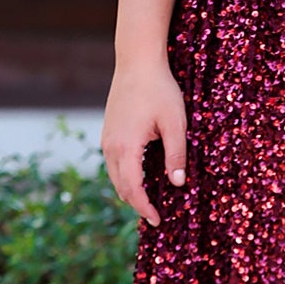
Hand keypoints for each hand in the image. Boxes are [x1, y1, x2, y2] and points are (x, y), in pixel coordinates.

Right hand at [101, 61, 187, 226]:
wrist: (137, 62)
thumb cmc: (160, 90)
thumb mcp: (175, 123)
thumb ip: (176, 155)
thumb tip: (178, 184)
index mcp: (127, 147)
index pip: (132, 189)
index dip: (144, 208)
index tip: (157, 221)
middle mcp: (111, 146)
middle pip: (120, 187)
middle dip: (136, 204)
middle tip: (155, 216)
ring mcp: (107, 139)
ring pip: (114, 176)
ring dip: (129, 191)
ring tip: (148, 200)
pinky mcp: (108, 132)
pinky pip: (113, 163)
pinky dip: (124, 176)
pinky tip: (139, 177)